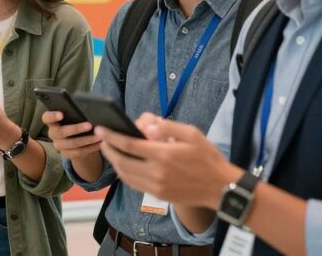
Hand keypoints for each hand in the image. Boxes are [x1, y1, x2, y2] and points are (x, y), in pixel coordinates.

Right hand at [42, 111, 100, 159]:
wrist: (75, 137)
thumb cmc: (74, 120)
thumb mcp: (72, 115)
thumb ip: (75, 112)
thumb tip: (87, 108)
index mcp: (51, 121)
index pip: (47, 117)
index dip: (53, 116)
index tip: (61, 114)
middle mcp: (52, 133)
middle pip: (61, 132)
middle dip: (76, 129)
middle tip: (89, 125)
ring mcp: (58, 145)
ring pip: (72, 144)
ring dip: (87, 140)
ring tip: (99, 136)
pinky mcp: (66, 154)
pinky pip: (78, 152)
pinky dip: (90, 148)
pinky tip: (100, 144)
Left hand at [96, 114, 239, 209]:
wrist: (220, 188)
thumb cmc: (207, 158)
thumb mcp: (192, 134)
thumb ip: (168, 127)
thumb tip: (147, 126)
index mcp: (163, 155)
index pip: (129, 144)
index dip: (112, 136)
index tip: (101, 129)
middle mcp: (156, 173)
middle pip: (122, 161)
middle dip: (108, 149)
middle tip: (101, 139)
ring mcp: (156, 186)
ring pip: (125, 175)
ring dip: (114, 162)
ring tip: (110, 150)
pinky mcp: (158, 195)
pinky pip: (134, 184)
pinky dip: (125, 173)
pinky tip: (124, 164)